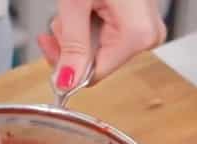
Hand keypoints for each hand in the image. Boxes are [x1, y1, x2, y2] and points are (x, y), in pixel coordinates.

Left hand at [37, 0, 166, 89]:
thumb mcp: (75, 2)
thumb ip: (71, 45)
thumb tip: (66, 82)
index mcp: (137, 34)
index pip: (95, 74)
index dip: (67, 66)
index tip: (48, 46)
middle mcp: (148, 35)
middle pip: (98, 63)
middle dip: (71, 45)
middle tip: (58, 21)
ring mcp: (146, 28)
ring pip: (100, 50)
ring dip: (78, 34)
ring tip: (74, 6)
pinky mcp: (140, 21)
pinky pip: (109, 36)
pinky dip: (89, 25)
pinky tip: (85, 8)